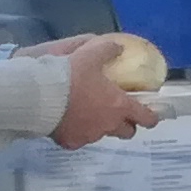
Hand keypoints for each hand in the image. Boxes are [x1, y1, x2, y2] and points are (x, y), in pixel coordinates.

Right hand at [48, 32, 158, 149]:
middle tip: (118, 113)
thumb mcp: (90, 55)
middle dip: (126, 125)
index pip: (145, 118)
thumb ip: (108, 50)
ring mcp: (89, 136)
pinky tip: (67, 120)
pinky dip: (76, 132)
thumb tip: (119, 48)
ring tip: (86, 112)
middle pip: (126, 132)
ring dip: (99, 126)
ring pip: (101, 135)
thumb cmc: (69, 75)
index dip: (151, 117)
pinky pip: (78, 139)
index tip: (151, 115)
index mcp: (119, 106)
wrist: (39, 95)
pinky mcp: (70, 142)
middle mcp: (107, 125)